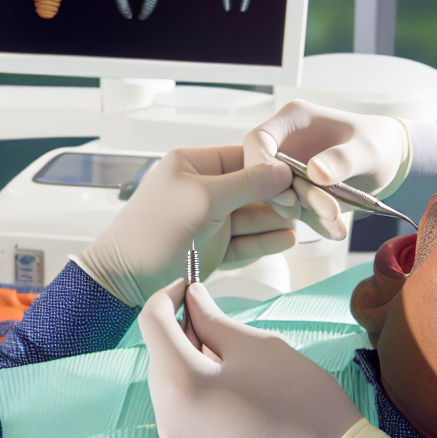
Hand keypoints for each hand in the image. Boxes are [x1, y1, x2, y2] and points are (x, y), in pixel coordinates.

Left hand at [78, 145, 295, 308]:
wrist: (125, 279)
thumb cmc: (151, 231)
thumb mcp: (203, 199)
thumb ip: (247, 183)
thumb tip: (283, 170)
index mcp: (194, 165)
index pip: (246, 158)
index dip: (275, 169)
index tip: (302, 177)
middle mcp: (204, 190)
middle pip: (255, 189)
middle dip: (283, 198)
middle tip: (311, 204)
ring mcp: (210, 220)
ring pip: (255, 217)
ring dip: (280, 220)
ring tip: (309, 222)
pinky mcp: (214, 248)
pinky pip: (247, 241)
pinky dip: (267, 241)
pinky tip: (289, 239)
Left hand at [138, 279, 363, 437]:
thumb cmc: (298, 398)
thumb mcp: (255, 346)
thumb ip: (212, 318)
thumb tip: (190, 297)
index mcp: (182, 384)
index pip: (152, 323)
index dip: (168, 295)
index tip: (188, 284)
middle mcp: (167, 417)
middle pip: (157, 354)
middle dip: (180, 328)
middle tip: (215, 317)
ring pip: (164, 380)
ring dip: (184, 357)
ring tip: (227, 353)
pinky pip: (175, 407)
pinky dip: (190, 386)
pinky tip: (224, 381)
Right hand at [244, 101, 409, 239]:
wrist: (386, 161)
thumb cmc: (377, 143)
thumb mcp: (367, 149)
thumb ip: (343, 159)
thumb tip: (314, 171)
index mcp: (292, 121)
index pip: (257, 140)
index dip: (261, 166)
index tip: (287, 190)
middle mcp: (284, 144)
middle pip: (263, 175)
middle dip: (290, 198)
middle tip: (325, 210)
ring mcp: (287, 170)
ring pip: (279, 198)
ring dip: (306, 214)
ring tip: (337, 224)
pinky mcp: (295, 192)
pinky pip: (297, 211)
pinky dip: (315, 223)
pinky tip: (335, 229)